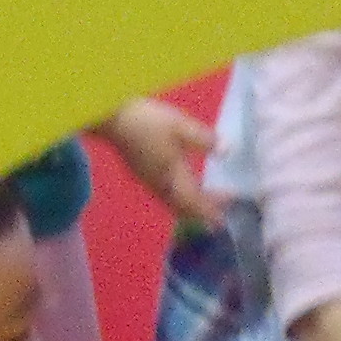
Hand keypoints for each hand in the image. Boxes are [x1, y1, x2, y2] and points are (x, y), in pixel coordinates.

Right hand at [96, 96, 221, 231]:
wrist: (113, 119)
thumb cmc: (148, 123)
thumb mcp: (181, 126)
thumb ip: (205, 140)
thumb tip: (227, 151)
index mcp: (174, 177)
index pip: (195, 202)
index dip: (209, 212)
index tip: (222, 222)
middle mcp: (161, 185)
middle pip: (182, 208)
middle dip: (198, 214)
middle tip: (214, 219)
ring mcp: (148, 180)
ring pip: (171, 202)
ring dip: (187, 207)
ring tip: (200, 206)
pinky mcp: (140, 172)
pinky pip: (163, 194)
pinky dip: (176, 197)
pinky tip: (179, 188)